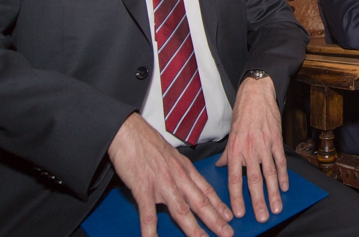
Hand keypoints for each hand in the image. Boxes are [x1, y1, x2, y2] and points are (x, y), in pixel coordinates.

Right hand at [108, 113, 233, 236]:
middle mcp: (178, 177)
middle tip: (227, 233)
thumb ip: (181, 169)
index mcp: (185, 168)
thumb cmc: (148, 142)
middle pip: (200, 202)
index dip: (218, 205)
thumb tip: (188, 179)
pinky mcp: (143, 188)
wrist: (129, 132)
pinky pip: (148, 213)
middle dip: (215, 220)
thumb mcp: (172, 155)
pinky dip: (151, 229)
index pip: (206, 190)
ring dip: (193, 228)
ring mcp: (161, 184)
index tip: (229, 217)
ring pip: (181, 210)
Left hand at [217, 76, 287, 223]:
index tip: (240, 213)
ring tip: (276, 207)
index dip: (237, 197)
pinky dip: (283, 175)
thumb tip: (221, 166)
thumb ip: (227, 153)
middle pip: (254, 180)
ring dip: (273, 193)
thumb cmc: (242, 113)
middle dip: (258, 201)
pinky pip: (280, 161)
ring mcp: (264, 145)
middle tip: (262, 217)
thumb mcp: (230, 133)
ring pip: (269, 173)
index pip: (235, 178)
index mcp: (235, 149)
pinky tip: (284, 187)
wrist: (256, 93)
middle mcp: (249, 149)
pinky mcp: (276, 139)